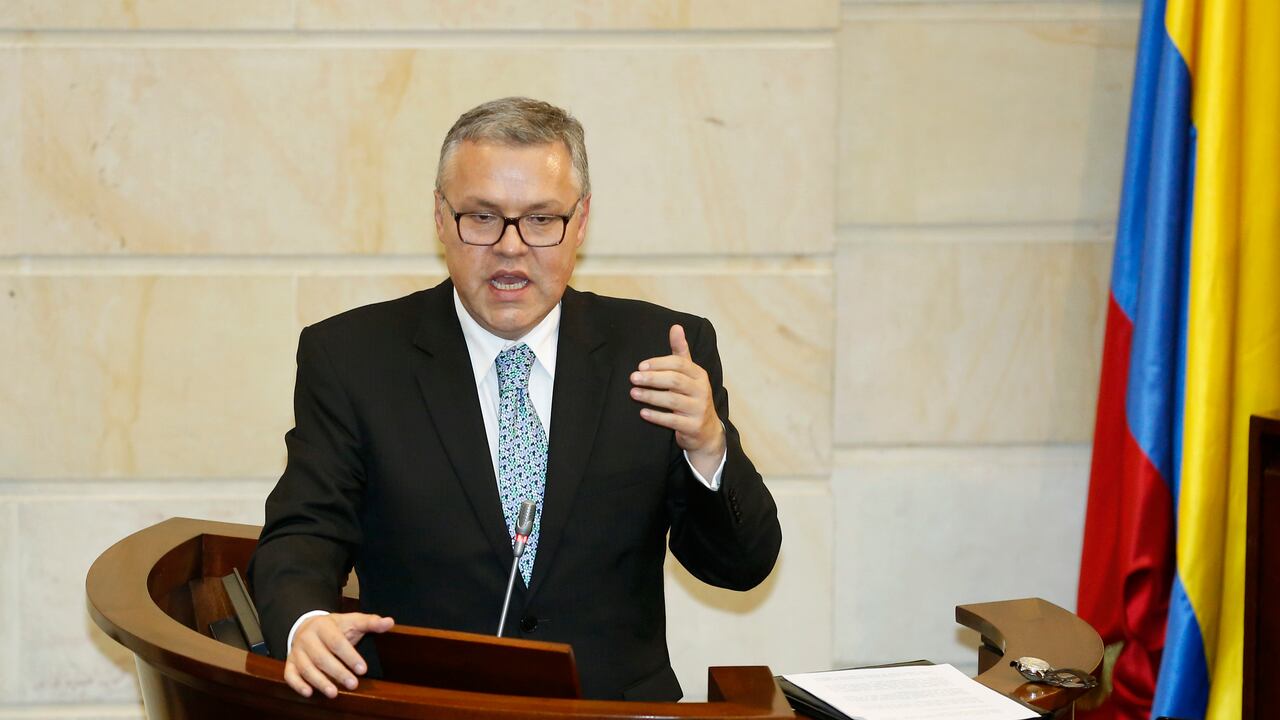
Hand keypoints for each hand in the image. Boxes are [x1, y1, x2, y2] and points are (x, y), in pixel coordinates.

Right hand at [284, 612, 393, 698]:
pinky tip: (309, 693)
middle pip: (321, 657)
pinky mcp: (290, 663)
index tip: (363, 669)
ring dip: (320, 681)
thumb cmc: (335, 628)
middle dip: (337, 672)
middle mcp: (307, 638)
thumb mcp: (352, 621)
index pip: (337, 642)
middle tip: (353, 684)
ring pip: (306, 668)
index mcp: (323, 626)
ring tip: (334, 693)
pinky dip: (298, 685)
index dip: (350, 656)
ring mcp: (296, 651)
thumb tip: (389, 622)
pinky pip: (290, 675)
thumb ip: (370, 623)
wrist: (308, 627)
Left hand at [630, 324, 725, 477]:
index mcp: (699, 375)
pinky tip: (643, 412)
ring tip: (633, 393)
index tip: (640, 365)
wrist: (706, 430)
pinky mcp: (693, 426)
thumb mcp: (690, 374)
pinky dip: (657, 416)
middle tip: (633, 377)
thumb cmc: (692, 396)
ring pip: (673, 401)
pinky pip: (673, 421)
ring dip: (651, 396)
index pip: (679, 364)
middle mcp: (701, 390)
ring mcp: (698, 409)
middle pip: (675, 381)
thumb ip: (681, 352)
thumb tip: (676, 327)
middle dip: (652, 378)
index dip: (659, 363)